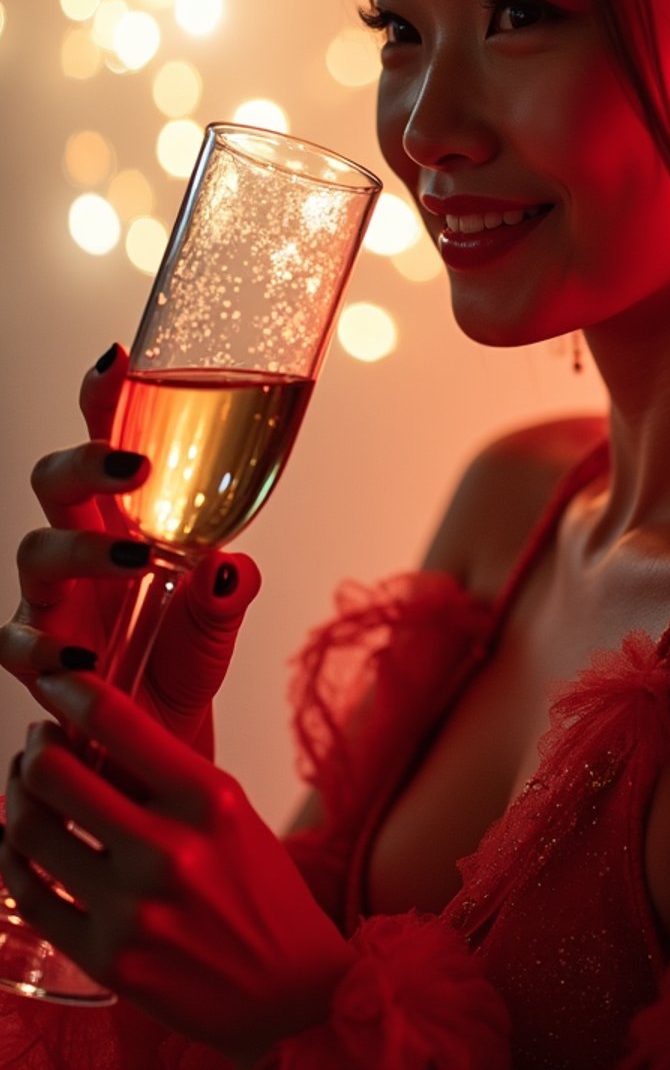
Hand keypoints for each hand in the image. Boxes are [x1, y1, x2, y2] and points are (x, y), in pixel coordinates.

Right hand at [0, 345, 261, 751]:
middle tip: (133, 465)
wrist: (156, 729)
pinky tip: (79, 653)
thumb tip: (232, 568)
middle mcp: (78, 544)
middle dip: (84, 461)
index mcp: (125, 514)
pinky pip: (16, 640)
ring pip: (36, 551)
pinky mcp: (33, 652)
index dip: (103, 396)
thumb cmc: (183, 651)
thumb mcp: (218, 619)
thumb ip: (226, 592)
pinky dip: (43, 646)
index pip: (107, 437)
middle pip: (54, 481)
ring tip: (136, 560)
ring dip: (83, 550)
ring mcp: (50, 597)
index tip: (117, 357)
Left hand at [0, 670, 351, 1059]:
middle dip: (34, 750)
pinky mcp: (107, 960)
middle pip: (55, 775)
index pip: (118, 721)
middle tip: (40, 745)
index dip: (71, 689)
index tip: (55, 678)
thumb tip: (90, 736)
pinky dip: (11, 860)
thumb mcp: (231, 813)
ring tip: (27, 790)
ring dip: (16, 799)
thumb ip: (165, 778)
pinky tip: (20, 846)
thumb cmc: (262, 892)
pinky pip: (30, 896)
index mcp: (210, 799)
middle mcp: (170, 851)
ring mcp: (133, 910)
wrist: (290, 991)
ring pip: (30, 832)